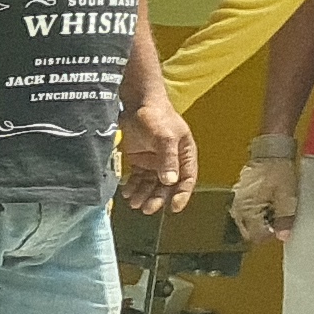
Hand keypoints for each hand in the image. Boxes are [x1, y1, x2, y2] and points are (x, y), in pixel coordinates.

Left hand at [120, 101, 198, 215]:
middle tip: (147, 209)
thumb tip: (170, 181)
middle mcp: (171, 160)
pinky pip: (138, 178)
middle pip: (167, 185)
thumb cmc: (156, 117)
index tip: (174, 208)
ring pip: (151, 184)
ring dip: (144, 195)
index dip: (182, 194)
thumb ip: (168, 158)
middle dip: (158, 198)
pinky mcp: (139, 160)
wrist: (136, 104)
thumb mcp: (165, 137)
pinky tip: (126, 193)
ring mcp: (154, 161)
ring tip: (134, 204)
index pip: (187, 179)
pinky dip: (133, 187)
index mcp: (184, 154)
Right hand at [231, 140, 301, 240]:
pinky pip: (245, 210)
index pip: (255, 235)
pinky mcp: (238, 194)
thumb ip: (285, 218)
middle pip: (248, 231)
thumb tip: (283, 236)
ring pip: (246, 222)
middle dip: (263, 229)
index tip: (280, 228)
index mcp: (248, 210)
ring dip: (259, 220)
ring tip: (273, 209)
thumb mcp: (288, 196)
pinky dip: (256, 211)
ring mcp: (237, 200)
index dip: (269, 235)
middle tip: (278, 220)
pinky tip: (267, 202)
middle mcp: (238, 208)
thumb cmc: (278, 171)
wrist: (270, 151)